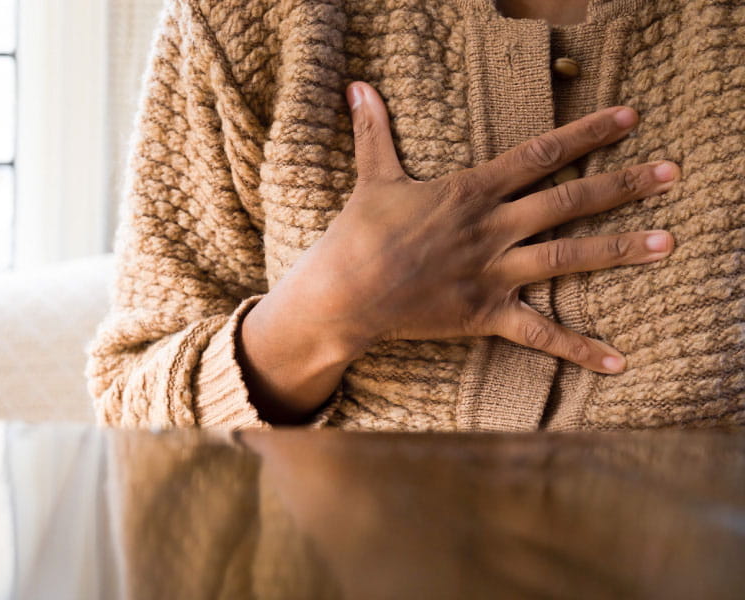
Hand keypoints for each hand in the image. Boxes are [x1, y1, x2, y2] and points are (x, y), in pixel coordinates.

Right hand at [282, 81, 678, 374]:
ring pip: (567, 257)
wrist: (345, 294)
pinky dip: (579, 348)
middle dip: (621, 185)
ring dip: (619, 249)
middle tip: (671, 173)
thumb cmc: (358, 234)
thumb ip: (375, 130)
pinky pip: (540, 333)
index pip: (540, 154)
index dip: (587, 133)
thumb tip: (357, 86)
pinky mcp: (486, 314)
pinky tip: (617, 360)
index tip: (628, 119)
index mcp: (471, 192)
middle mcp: (492, 229)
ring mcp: (493, 273)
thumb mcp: (373, 176)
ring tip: (666, 243)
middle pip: (568, 201)